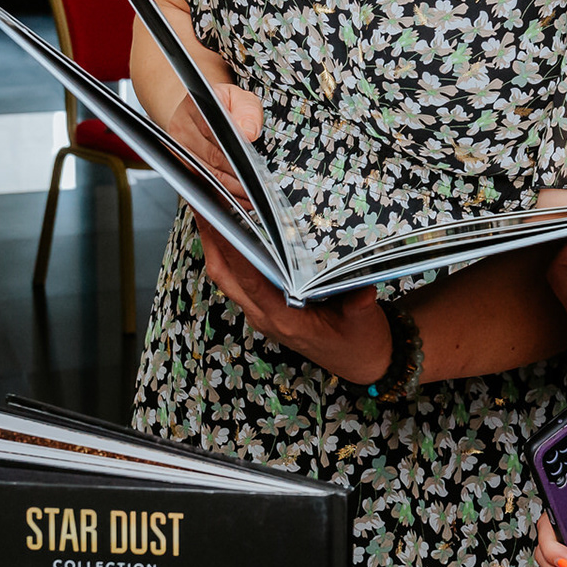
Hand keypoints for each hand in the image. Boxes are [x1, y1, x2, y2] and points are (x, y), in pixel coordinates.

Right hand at [166, 85, 262, 200]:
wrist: (201, 108)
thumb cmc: (222, 104)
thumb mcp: (240, 97)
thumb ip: (247, 110)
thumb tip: (249, 132)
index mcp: (195, 107)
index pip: (215, 133)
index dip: (235, 154)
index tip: (252, 168)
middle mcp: (181, 128)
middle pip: (211, 160)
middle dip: (236, 178)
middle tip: (256, 188)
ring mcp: (177, 149)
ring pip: (205, 176)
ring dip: (228, 190)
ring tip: (249, 197)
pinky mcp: (179, 165)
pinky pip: (199, 185)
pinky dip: (216, 195)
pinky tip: (231, 200)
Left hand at [195, 216, 392, 383]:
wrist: (360, 364)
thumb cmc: (359, 342)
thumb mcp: (364, 323)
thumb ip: (360, 304)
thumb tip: (362, 283)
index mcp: (284, 320)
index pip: (251, 281)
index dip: (234, 250)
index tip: (220, 220)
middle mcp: (265, 316)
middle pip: (225, 276)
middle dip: (210, 240)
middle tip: (201, 202)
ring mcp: (262, 313)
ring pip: (227, 278)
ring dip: (215, 245)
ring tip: (209, 208)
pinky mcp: (266, 308)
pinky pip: (238, 279)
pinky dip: (230, 253)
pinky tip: (235, 230)